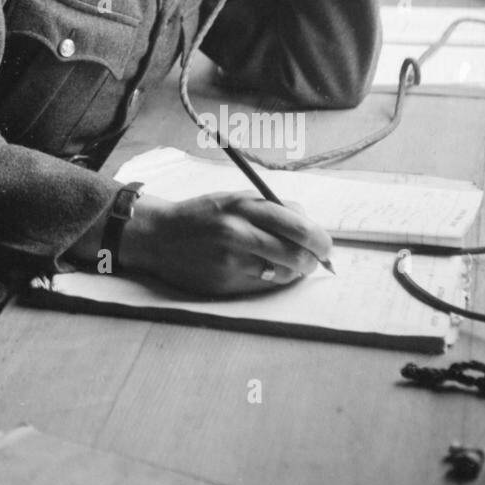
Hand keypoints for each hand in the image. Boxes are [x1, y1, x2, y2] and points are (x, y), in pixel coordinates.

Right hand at [119, 191, 332, 295]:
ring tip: (287, 265)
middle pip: (296, 254)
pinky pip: (263, 285)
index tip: (325, 246)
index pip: (298, 226)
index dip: (320, 239)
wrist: (159, 236)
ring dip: (292, 272)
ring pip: (283, 273)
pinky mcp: (224, 282)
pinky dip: (271, 280)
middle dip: (313, 261)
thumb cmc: (201, 215)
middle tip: (315, 261)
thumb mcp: (234, 199)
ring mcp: (231, 260)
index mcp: (243, 207)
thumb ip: (270, 208)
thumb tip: (308, 223)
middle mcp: (238, 233)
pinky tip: (263, 270)